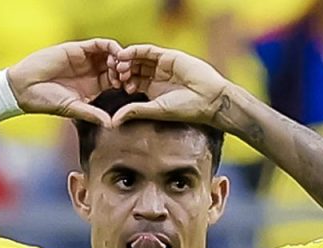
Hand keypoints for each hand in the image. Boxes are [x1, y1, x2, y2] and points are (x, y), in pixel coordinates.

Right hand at [7, 39, 122, 127]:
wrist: (25, 87)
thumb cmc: (46, 101)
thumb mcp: (73, 108)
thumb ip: (92, 114)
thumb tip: (111, 125)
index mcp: (93, 87)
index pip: (116, 81)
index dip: (125, 84)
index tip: (129, 89)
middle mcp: (91, 72)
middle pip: (116, 66)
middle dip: (125, 70)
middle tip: (127, 77)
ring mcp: (85, 59)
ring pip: (110, 54)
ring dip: (120, 58)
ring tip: (122, 67)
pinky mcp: (77, 49)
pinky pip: (99, 44)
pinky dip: (110, 47)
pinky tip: (116, 55)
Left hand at [109, 44, 235, 128]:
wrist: (208, 99)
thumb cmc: (186, 109)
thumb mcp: (156, 110)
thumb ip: (135, 111)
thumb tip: (114, 121)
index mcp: (152, 89)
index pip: (132, 81)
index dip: (122, 82)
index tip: (114, 86)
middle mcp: (156, 76)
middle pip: (133, 68)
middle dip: (122, 70)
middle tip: (114, 74)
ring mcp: (162, 64)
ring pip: (139, 58)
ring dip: (127, 60)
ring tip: (118, 65)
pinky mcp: (168, 55)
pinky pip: (148, 50)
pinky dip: (136, 51)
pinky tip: (125, 54)